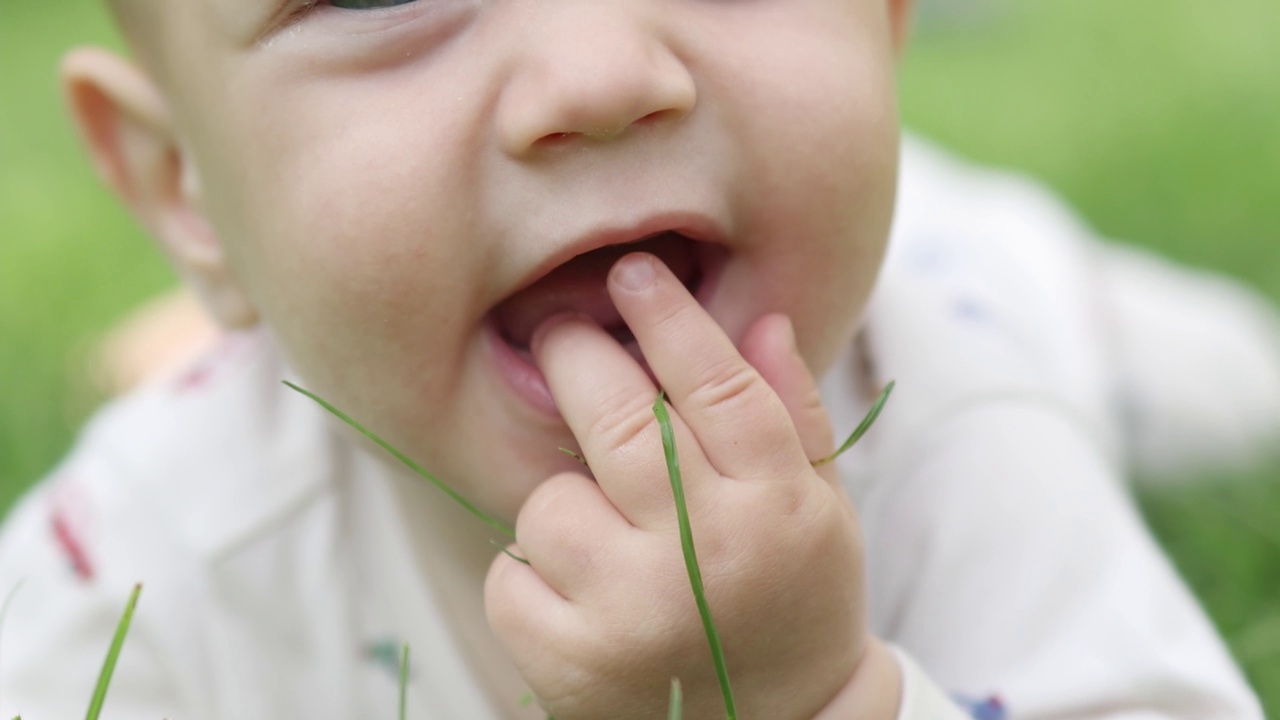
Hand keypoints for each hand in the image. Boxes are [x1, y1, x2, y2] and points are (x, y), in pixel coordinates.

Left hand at [485, 252, 885, 719]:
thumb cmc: (792, 606)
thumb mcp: (823, 515)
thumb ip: (792, 418)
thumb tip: (760, 319)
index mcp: (780, 513)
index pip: (719, 389)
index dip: (669, 319)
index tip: (632, 274)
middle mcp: (706, 560)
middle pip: (620, 422)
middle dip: (578, 358)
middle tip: (564, 335)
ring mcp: (632, 616)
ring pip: (550, 500)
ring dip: (565, 499)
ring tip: (605, 534)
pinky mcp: (570, 665)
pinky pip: (511, 571)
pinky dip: (529, 572)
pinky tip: (577, 594)